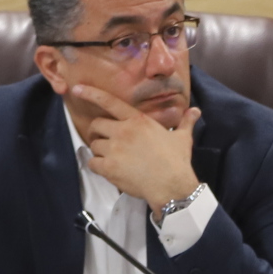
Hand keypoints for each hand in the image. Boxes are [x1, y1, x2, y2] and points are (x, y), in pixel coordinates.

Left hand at [70, 84, 201, 210]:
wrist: (171, 185)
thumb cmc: (177, 160)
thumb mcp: (183, 138)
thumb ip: (185, 122)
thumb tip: (196, 111)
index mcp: (138, 120)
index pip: (110, 102)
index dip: (92, 94)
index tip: (77, 88)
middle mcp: (123, 131)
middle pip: (97, 125)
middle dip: (98, 131)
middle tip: (106, 139)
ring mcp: (114, 149)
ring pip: (94, 144)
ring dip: (100, 150)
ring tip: (112, 157)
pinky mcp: (108, 167)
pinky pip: (92, 162)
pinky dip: (97, 166)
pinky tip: (109, 169)